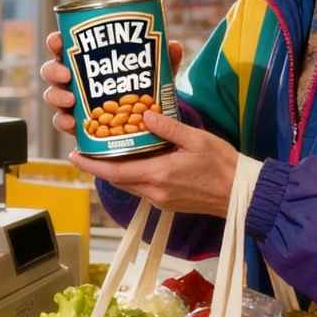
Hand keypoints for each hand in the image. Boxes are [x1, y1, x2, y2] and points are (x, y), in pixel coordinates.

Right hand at [40, 32, 183, 138]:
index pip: (63, 46)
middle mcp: (74, 79)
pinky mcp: (76, 123)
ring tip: (71, 101)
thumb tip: (173, 46)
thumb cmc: (144, 88)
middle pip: (51, 70)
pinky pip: (62, 122)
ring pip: (53, 95)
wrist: (146, 124)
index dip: (56, 42)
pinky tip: (73, 124)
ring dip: (57, 97)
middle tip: (67, 75)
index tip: (58, 41)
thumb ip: (164, 60)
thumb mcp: (156, 73)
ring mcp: (72, 102)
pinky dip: (64, 122)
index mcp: (85, 59)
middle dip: (54, 71)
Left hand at [67, 111, 239, 215]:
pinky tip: (134, 161)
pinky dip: (131, 175)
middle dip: (99, 166)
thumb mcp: (196, 138)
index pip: (114, 172)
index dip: (91, 164)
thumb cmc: (223, 166)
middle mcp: (155, 192)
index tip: (74, 155)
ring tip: (105, 152)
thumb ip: (168, 127)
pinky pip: (141, 188)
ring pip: (128, 184)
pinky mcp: (168, 202)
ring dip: (114, 171)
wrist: (242, 194)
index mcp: (158, 176)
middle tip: (85, 148)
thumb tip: (144, 114)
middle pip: (117, 179)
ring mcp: (161, 200)